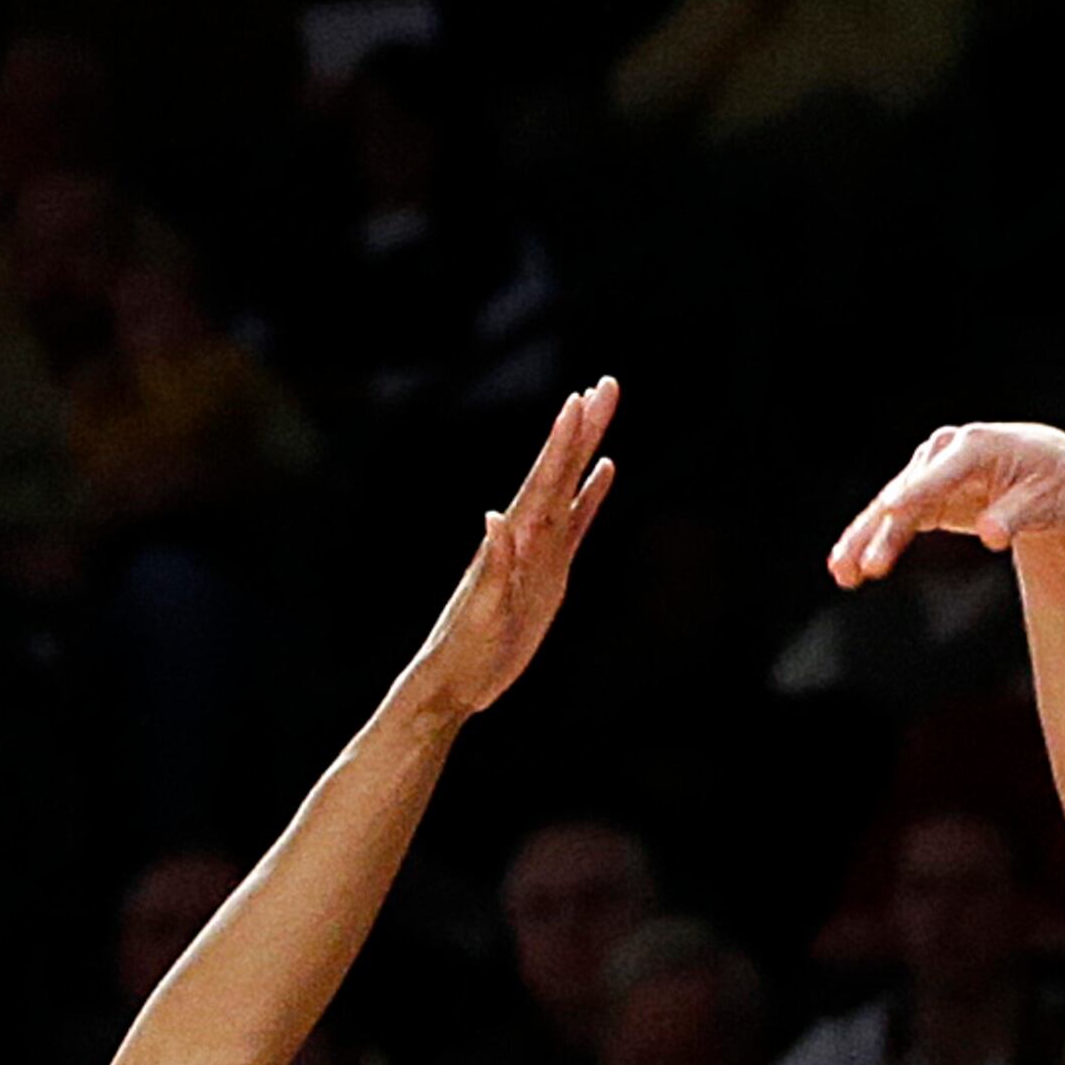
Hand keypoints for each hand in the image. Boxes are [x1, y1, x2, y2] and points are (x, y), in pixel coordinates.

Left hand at [403, 383, 616, 724]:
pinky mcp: (550, 572)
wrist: (456, 680)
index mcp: (514, 541)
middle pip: (560, 471)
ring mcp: (540, 551)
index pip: (543, 481)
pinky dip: (590, 495)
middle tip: (607, 384)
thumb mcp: (480, 612)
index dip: (562, 442)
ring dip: (586, 448)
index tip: (578, 400)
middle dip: (583, 427)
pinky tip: (603, 472)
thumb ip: (492, 567)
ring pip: (570, 487)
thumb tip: (496, 520)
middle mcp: (528, 536)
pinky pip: (576, 524)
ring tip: (602, 408)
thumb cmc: (463, 650)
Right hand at [829, 420, 1064, 588]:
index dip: (918, 492)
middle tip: (869, 567)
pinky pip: (892, 522)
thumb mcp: (1048, 499)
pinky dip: (871, 543)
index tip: (892, 512)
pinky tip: (848, 568)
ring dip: (864, 541)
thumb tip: (991, 534)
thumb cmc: (1056, 483)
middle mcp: (945, 454)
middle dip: (884, 530)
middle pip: (906, 493)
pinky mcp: (925, 496)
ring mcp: (930, 474)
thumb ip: (1016, 515)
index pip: (942, 471)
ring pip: (890, 509)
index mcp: (976, 447)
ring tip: (842, 574)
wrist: (1052, 473)